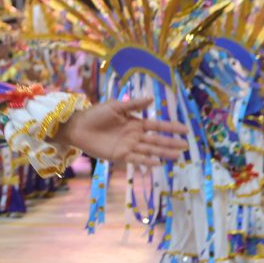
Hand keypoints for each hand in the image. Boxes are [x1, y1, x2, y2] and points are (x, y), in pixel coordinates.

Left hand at [54, 97, 188, 165]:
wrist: (78, 127)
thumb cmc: (95, 114)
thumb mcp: (115, 106)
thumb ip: (133, 105)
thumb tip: (152, 99)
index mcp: (135, 123)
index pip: (156, 126)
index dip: (170, 128)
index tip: (185, 129)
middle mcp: (134, 136)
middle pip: (156, 140)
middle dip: (170, 143)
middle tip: (186, 146)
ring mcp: (128, 146)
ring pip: (149, 150)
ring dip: (162, 153)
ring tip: (177, 156)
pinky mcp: (119, 155)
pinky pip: (136, 159)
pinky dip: (146, 161)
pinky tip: (157, 163)